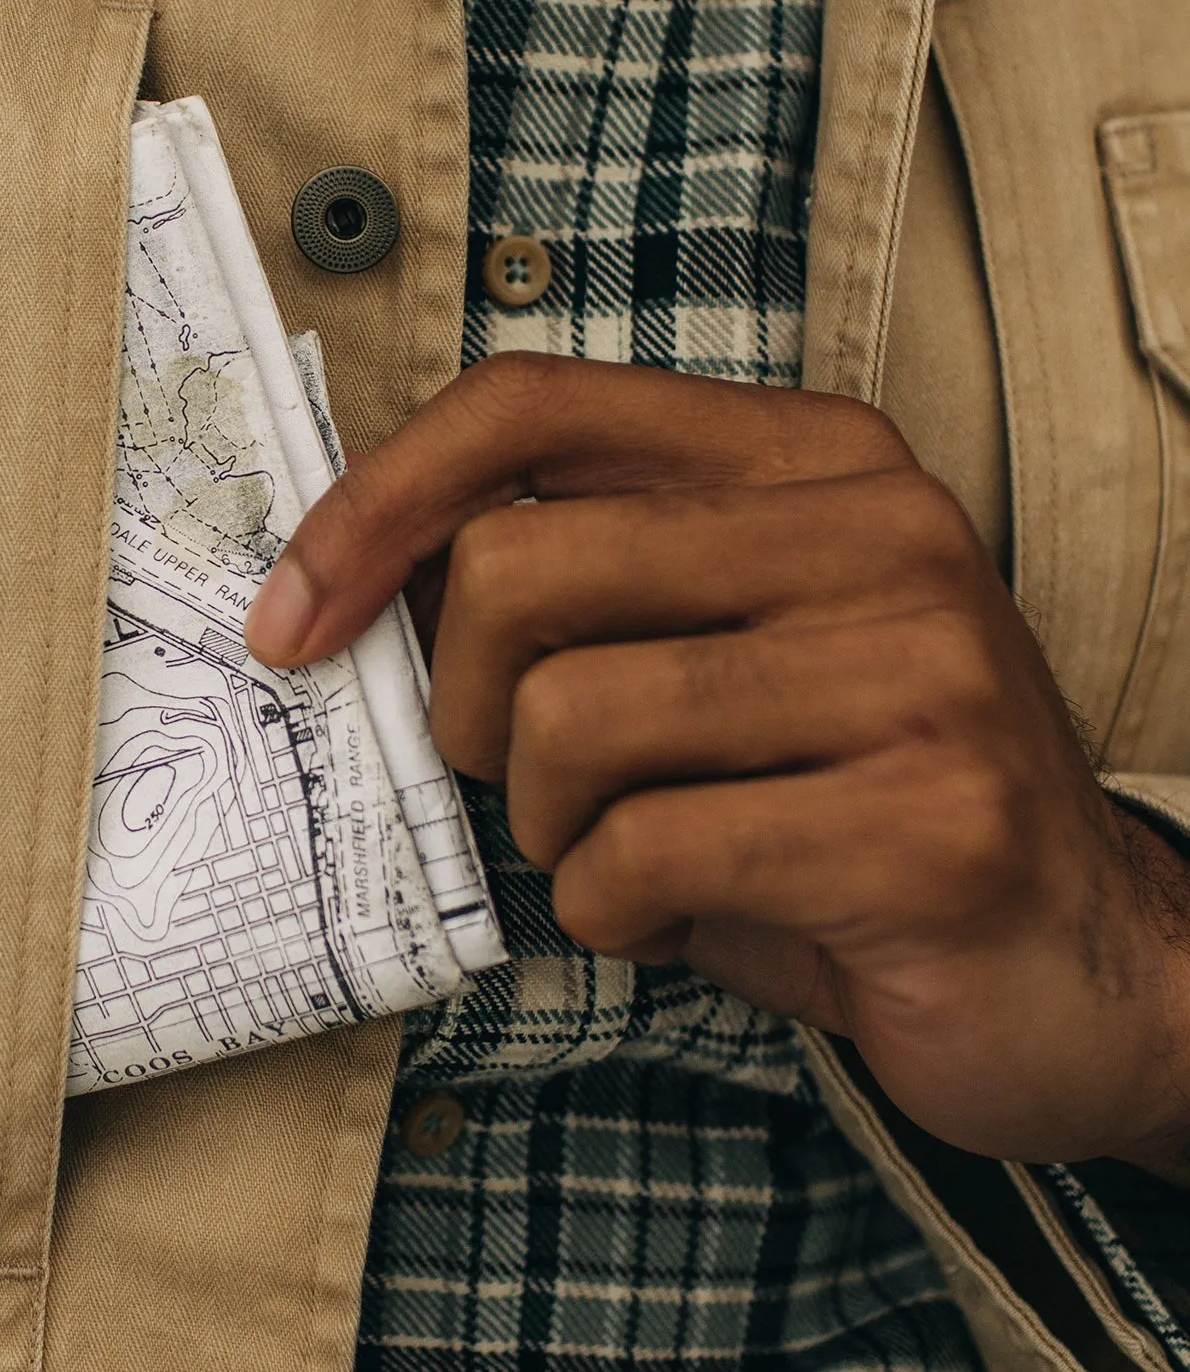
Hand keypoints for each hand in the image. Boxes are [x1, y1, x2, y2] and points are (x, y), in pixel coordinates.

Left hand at [244, 353, 1189, 1181]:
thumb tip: (356, 584)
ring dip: (550, 827)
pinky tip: (679, 920)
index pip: (530, 406)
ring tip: (627, 855)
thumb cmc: (841, 807)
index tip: (294, 615)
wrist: (1077, 965)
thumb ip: (576, 593)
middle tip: (526, 778)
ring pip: (570, 721)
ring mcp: (919, 670)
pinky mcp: (931, 823)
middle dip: (466, 708)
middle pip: (514, 570)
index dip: (375, 501)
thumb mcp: (709, 658)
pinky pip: (642, 857)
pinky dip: (610, 914)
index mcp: (809, 460)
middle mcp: (878, 531)